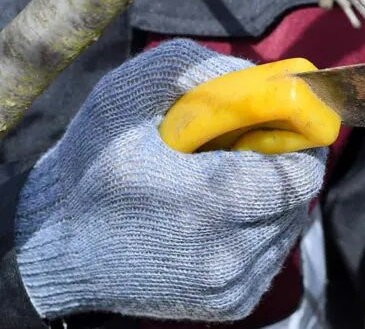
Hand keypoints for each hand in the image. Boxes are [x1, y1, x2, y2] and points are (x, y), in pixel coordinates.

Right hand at [15, 40, 325, 320]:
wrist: (54, 246)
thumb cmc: (93, 163)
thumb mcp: (128, 96)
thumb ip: (198, 70)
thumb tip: (268, 76)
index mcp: (204, 199)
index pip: (300, 172)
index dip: (297, 142)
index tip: (279, 126)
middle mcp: (222, 252)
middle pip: (300, 198)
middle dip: (284, 165)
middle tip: (249, 150)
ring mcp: (227, 285)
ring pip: (290, 226)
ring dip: (273, 198)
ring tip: (225, 184)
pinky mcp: (229, 305)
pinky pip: (273, 255)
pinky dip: (259, 230)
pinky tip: (218, 217)